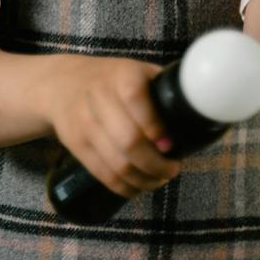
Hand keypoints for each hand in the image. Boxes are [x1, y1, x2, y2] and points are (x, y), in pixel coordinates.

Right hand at [36, 54, 181, 198]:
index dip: (156, 127)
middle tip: (172, 169)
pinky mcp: (75, 144)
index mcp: (121, 76)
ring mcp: (84, 123)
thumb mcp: (136, 71)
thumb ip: (163, 89)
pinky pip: (103, 174)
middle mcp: (99, 97)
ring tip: (158, 180)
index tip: (171, 145)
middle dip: (157, 164)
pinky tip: (138, 187)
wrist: (61, 84)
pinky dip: (125, 188)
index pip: (136, 100)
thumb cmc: (112, 80)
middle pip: (129, 141)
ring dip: (144, 180)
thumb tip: (199, 117)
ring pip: (118, 164)